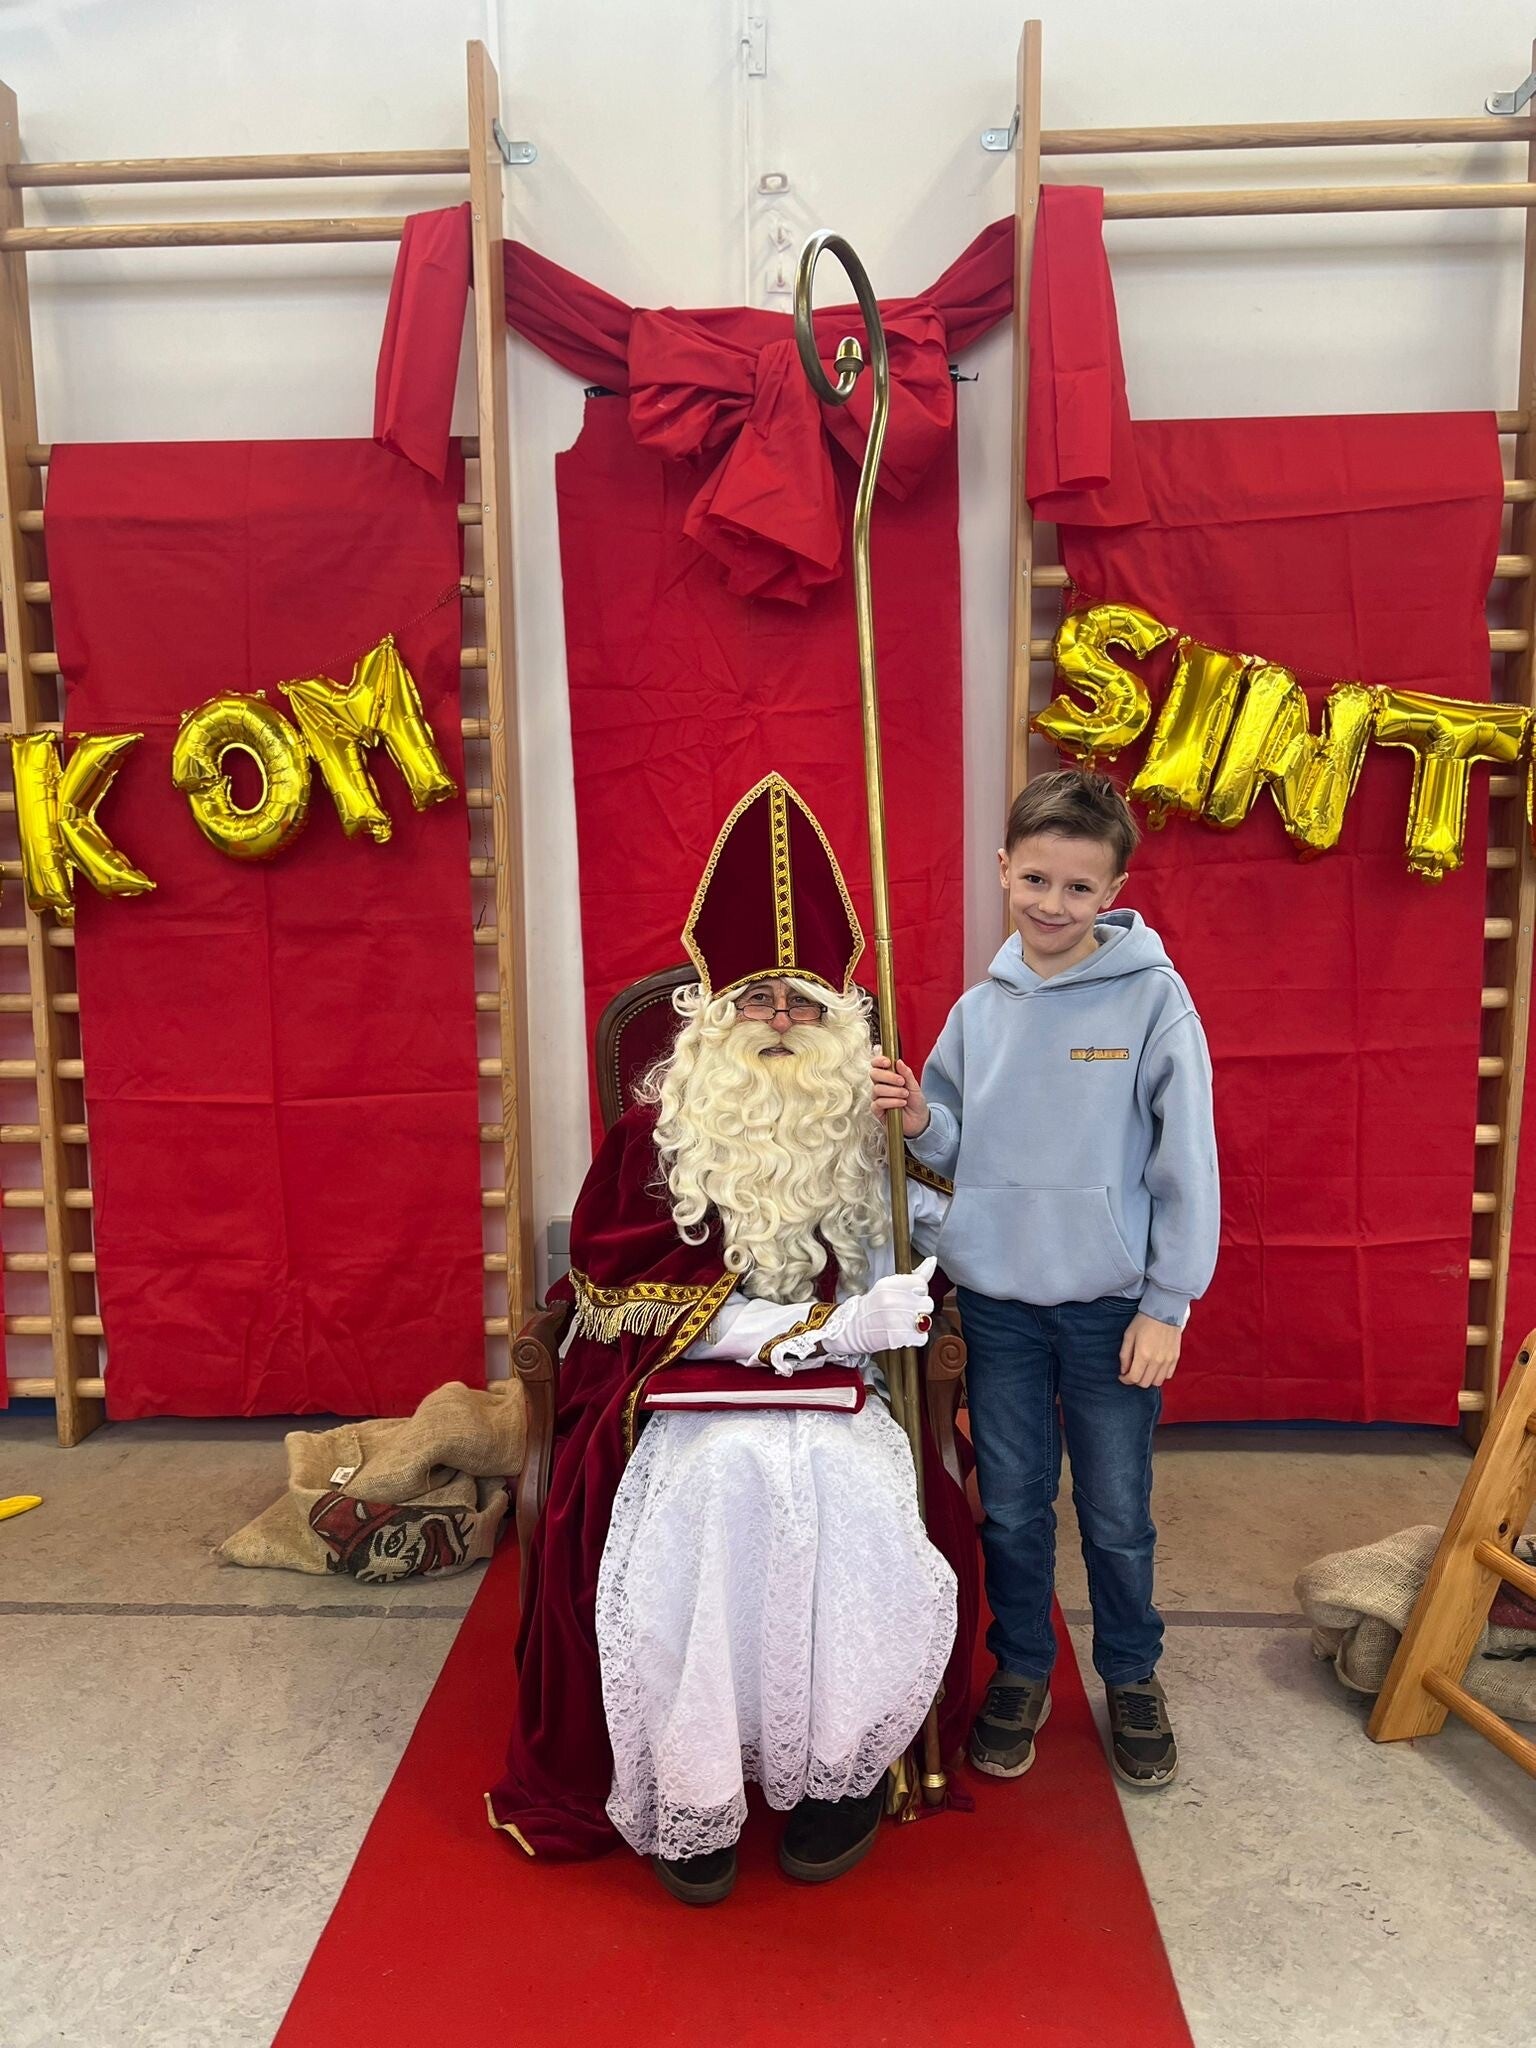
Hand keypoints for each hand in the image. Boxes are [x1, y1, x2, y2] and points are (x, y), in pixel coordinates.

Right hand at [822, 1257, 937, 1357]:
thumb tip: (933, 1260)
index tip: (908, 1297)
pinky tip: (903, 1334)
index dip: (918, 1292)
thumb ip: (915, 1275)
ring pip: (926, 1321)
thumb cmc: (875, 1305)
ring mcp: (896, 1320)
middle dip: (919, 1308)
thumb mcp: (890, 1285)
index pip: (922, 1284)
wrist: (853, 1328)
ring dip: (918, 1324)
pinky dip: (916, 1339)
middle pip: (928, 1303)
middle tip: (904, 1311)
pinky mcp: (899, 1338)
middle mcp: (893, 1300)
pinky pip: (923, 1338)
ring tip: (903, 1323)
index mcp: (890, 1284)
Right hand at [871, 1053, 929, 1137]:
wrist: (919, 1120)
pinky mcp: (877, 1110)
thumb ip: (906, 1074)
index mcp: (888, 1077)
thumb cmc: (915, 1102)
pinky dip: (891, 1102)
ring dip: (893, 1091)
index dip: (879, 1061)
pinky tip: (901, 1103)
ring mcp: (878, 1098)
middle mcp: (881, 1086)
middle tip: (901, 1081)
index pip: (877, 1065)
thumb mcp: (914, 1086)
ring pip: (877, 1089)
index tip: (888, 1062)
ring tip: (905, 1095)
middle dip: (888, 1076)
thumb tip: (899, 1061)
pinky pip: (878, 1103)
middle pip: (874, 1074)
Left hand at [1119, 1312, 1180, 1388]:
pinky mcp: (1175, 1358)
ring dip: (1148, 1379)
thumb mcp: (1128, 1335)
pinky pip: (1168, 1375)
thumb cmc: (1144, 1321)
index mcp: (1143, 1355)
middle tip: (1132, 1372)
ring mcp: (1168, 1360)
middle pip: (1145, 1383)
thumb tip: (1124, 1371)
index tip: (1122, 1376)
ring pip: (1157, 1382)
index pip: (1134, 1378)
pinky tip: (1154, 1367)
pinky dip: (1160, 1375)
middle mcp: (1157, 1360)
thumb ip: (1124, 1355)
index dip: (1125, 1380)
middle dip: (1135, 1380)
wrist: (1164, 1310)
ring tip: (1143, 1370)